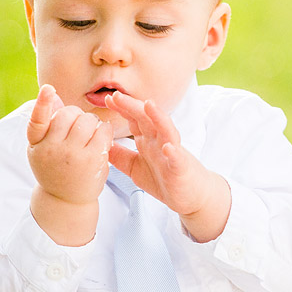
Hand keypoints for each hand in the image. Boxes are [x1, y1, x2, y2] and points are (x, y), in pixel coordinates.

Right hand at [27, 84, 111, 244]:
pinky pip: (103, 131)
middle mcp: (52, 149)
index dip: (43, 103)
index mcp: (37, 144)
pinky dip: (105, 130)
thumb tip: (51, 94)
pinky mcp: (92, 160)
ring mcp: (72, 155)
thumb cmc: (55, 168)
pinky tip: (101, 139)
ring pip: (87, 120)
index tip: (48, 89)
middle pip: (68, 114)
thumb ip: (47, 122)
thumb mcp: (43, 147)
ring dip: (91, 122)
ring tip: (89, 133)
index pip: (37, 121)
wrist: (65, 200)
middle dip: (76, 115)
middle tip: (78, 126)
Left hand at [105, 91, 230, 241]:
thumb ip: (120, 156)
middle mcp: (160, 142)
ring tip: (148, 105)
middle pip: (147, 119)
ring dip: (158, 117)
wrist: (191, 196)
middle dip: (132, 106)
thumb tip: (101, 144)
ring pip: (166, 130)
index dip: (122, 108)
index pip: (134, 119)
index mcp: (148, 141)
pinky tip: (168, 146)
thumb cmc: (165, 179)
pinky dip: (174, 152)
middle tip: (117, 96)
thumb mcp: (134, 168)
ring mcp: (172, 153)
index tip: (107, 99)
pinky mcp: (181, 168)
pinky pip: (178, 158)